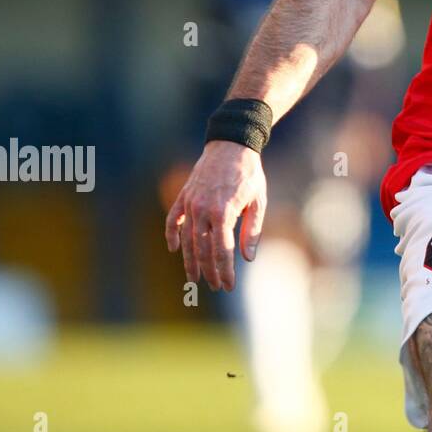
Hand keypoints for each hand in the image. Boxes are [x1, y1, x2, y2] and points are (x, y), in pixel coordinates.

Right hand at [164, 141, 266, 291]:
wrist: (232, 145)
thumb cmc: (250, 174)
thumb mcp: (259, 201)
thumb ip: (252, 230)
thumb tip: (247, 258)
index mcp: (225, 212)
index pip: (222, 250)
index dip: (225, 271)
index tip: (228, 285)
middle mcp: (204, 209)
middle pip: (203, 250)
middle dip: (210, 271)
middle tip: (216, 286)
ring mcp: (191, 203)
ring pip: (187, 240)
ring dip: (191, 261)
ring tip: (195, 278)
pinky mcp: (184, 196)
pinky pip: (173, 220)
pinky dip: (172, 236)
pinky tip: (175, 249)